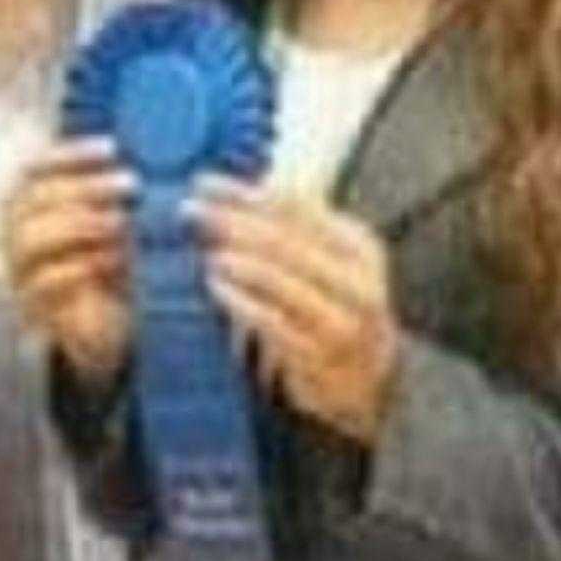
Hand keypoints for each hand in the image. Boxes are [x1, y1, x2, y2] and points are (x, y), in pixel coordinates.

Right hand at [0, 137, 136, 387]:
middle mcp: (7, 238)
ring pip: (31, 240)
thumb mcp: (105, 222)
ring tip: (122, 222)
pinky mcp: (30, 310)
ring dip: (81, 225)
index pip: (31, 169)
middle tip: (129, 184)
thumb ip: (101, 192)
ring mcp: (14, 274)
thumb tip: (118, 152)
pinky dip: (82, 265)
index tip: (112, 149)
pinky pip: (45, 282)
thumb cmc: (102, 265)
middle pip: (33, 200)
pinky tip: (113, 258)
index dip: (69, 155)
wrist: (100, 330)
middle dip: (84, 187)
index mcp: (20, 209)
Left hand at [194, 178, 400, 444]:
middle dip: (232, 220)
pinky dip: (241, 301)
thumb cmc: (335, 310)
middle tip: (190, 210)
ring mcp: (337, 318)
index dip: (245, 192)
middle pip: (284, 239)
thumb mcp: (328, 264)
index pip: (295, 205)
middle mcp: (354, 278)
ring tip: (204, 247)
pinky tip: (216, 287)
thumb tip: (234, 196)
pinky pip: (273, 322)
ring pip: (279, 279)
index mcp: (357, 245)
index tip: (204, 183)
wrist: (369, 378)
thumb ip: (291, 232)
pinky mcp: (316, 354)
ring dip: (236, 260)